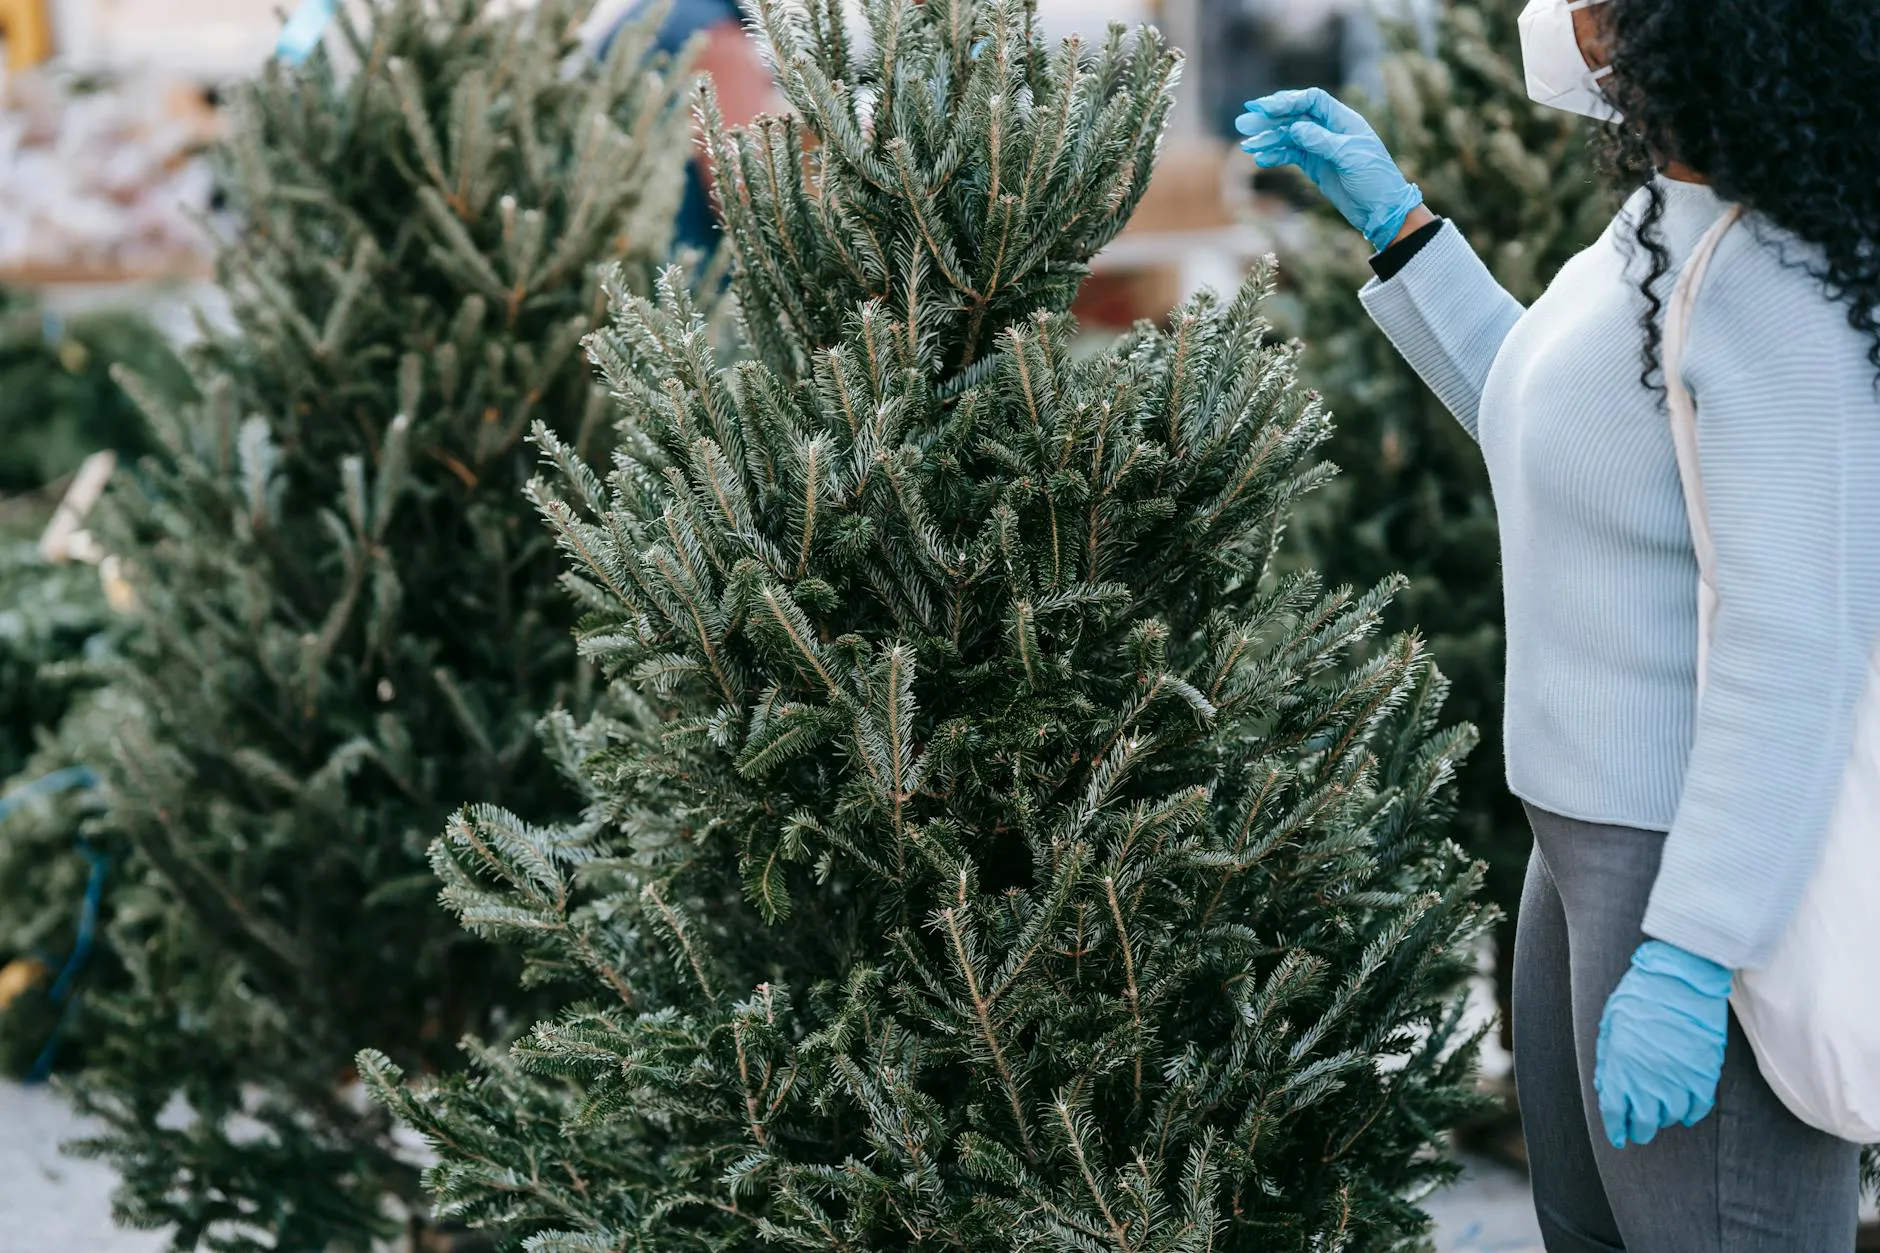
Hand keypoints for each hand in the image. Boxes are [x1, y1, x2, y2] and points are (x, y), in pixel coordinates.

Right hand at [1235, 88, 1423, 252]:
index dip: (1287, 101)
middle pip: (1295, 117)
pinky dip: (1275, 156)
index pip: (1311, 101)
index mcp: (1342, 120)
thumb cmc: (1374, 179)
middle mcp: (1329, 129)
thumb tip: (1295, 128)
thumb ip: (1321, 141)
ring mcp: (1321, 147)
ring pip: (1288, 137)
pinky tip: (1261, 159)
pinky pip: (1291, 155)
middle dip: (1269, 119)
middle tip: (1244, 123)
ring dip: (1268, 139)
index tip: (1265, 108)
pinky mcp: (1315, 165)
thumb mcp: (1349, 157)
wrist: (1382, 210)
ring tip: (1247, 145)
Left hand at [1594, 940, 1732, 1147]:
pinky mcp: (1705, 1075)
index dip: (1615, 1128)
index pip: (1615, 1112)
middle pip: (1645, 1123)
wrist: (1680, 978)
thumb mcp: (1610, 1025)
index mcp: (1621, 1068)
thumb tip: (1604, 1086)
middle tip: (1638, 1131)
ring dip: (1664, 1118)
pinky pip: (1699, 1107)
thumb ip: (1607, 1060)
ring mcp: (1680, 1079)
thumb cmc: (1639, 995)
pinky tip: (1684, 1110)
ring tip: (1660, 1114)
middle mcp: (1650, 1080)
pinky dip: (1690, 1112)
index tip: (1617, 1136)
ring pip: (1673, 1117)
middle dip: (1639, 1130)